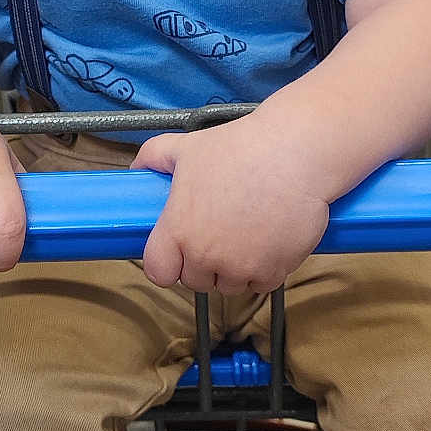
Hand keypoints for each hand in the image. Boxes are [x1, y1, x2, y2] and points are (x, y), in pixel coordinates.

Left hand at [135, 117, 328, 293]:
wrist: (293, 154)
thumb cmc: (241, 148)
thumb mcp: (187, 146)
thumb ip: (154, 156)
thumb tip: (137, 167)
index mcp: (179, 229)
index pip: (159, 272)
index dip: (167, 263)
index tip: (178, 253)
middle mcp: (205, 255)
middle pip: (196, 280)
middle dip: (205, 263)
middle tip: (220, 233)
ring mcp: (240, 267)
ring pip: (230, 285)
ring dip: (235, 268)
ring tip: (246, 233)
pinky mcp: (273, 272)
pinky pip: (261, 284)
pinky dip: (265, 269)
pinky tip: (269, 239)